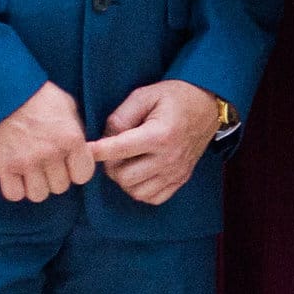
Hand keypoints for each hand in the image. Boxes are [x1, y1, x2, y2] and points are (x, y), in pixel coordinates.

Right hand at [0, 82, 95, 202]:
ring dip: (35, 185)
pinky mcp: (3, 167)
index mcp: (71, 139)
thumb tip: (82, 151)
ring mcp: (26, 162)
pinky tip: (14, 175)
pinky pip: (14, 194)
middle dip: (55, 177)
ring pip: (39, 194)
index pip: (83, 175)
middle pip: (60, 187)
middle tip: (46, 164)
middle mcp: (51, 154)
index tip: (68, 163)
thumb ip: (76, 131)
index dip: (76, 170)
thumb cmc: (36, 95)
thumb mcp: (67, 106)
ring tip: (30, 171)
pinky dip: (15, 188)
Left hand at [89, 80, 225, 205]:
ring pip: (135, 191)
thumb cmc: (174, 97)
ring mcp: (177, 172)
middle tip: (113, 152)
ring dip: (125, 179)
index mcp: (159, 135)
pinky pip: (152, 198)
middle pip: (123, 177)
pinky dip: (140, 190)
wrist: (208, 105)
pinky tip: (140, 174)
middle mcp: (169, 158)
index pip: (118, 150)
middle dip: (111, 166)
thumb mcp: (144, 95)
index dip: (95, 151)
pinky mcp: (181, 179)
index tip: (85, 149)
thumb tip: (104, 138)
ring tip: (127, 162)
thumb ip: (121, 116)